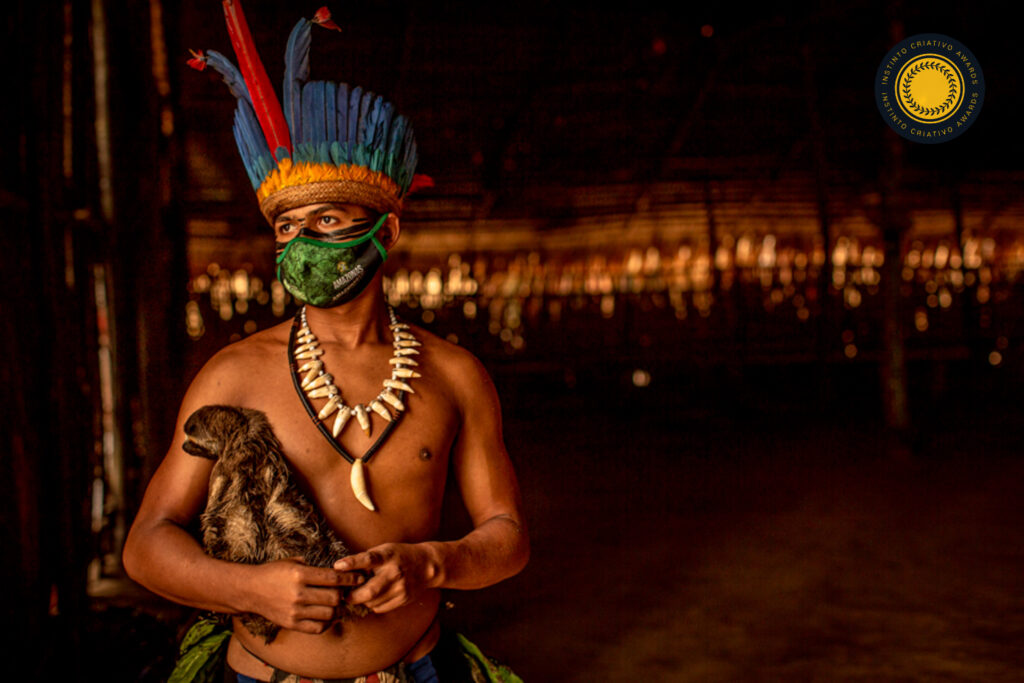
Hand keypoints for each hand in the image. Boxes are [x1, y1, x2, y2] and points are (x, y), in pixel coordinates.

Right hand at [243, 557, 365, 633]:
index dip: (350, 578)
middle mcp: (298, 594)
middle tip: (346, 591)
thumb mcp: (293, 562)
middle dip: (344, 594)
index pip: (333, 578)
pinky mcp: (291, 624)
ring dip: (337, 609)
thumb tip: (339, 568)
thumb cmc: (273, 572)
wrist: (250, 590)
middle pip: (334, 597)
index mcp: (300, 575)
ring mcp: (294, 611)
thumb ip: (314, 566)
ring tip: (337, 604)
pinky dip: (326, 623)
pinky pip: (317, 628)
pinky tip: (326, 615)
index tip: (359, 578)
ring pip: (329, 614)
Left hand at [334, 543, 440, 613]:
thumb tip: (343, 572)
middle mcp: (395, 572)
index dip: (352, 563)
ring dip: (363, 600)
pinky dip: (373, 604)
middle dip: (352, 596)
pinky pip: (380, 608)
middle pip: (369, 591)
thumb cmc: (399, 556)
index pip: (368, 559)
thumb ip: (367, 560)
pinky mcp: (403, 599)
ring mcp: (400, 588)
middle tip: (345, 595)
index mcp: (388, 556)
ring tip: (362, 593)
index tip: (337, 566)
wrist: (426, 565)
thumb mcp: (385, 550)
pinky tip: (377, 596)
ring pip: (372, 602)